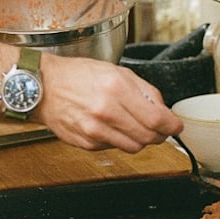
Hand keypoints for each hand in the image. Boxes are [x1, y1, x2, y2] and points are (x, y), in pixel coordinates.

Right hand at [37, 55, 182, 153]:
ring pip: (134, 147)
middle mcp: (107, 111)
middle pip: (148, 137)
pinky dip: (119, 140)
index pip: (157, 119)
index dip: (172, 126)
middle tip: (159, 128)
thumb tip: (163, 110)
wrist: (43, 87)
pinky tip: (111, 126)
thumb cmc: (77, 75)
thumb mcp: (116, 71)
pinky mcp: (87, 143)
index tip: (176, 126)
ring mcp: (95, 130)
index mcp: (117, 88)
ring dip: (140, 139)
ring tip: (134, 126)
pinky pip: (114, 147)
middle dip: (159, 134)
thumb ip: (143, 90)